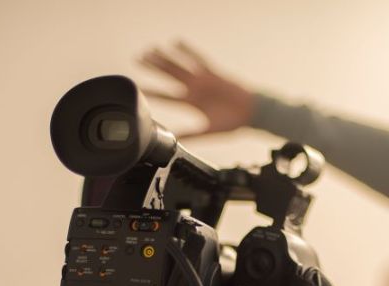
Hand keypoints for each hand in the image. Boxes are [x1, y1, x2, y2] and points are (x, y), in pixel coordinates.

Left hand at [140, 42, 254, 136]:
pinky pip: (198, 60)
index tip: (139, 89)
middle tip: (138, 59)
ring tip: (150, 50)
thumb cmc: (232, 123)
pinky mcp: (213, 74)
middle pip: (169, 76)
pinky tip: (176, 42)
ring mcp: (202, 81)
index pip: (167, 97)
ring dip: (165, 58)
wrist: (251, 113)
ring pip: (179, 66)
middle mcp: (194, 90)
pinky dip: (188, 51)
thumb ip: (191, 135)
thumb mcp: (208, 131)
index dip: (153, 93)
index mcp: (192, 103)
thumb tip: (175, 141)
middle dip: (154, 68)